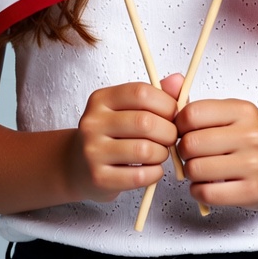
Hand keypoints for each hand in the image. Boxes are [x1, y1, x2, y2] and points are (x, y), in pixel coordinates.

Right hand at [65, 82, 179, 202]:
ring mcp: (93, 151)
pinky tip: (153, 169)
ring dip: (162, 154)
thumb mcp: (128, 108)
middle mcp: (93, 122)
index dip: (166, 103)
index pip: (140, 93)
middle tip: (171, 137)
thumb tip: (179, 81)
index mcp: (102, 99)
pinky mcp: (98, 178)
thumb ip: (156, 94)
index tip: (174, 114)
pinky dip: (154, 173)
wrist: (78, 166)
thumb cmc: (112, 134)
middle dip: (169, 131)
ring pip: (144, 150)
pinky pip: (138, 176)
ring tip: (160, 153)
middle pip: (144, 122)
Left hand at [175, 98, 257, 209]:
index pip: (193, 114)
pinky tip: (204, 185)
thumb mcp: (234, 114)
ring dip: (190, 172)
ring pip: (196, 169)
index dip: (179, 124)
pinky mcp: (251, 191)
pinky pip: (207, 192)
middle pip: (191, 143)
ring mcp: (253, 164)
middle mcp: (250, 135)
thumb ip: (203, 109)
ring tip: (199, 169)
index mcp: (242, 111)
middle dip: (183, 151)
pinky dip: (197, 190)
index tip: (182, 131)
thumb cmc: (253, 140)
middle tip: (191, 153)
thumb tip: (168, 97)